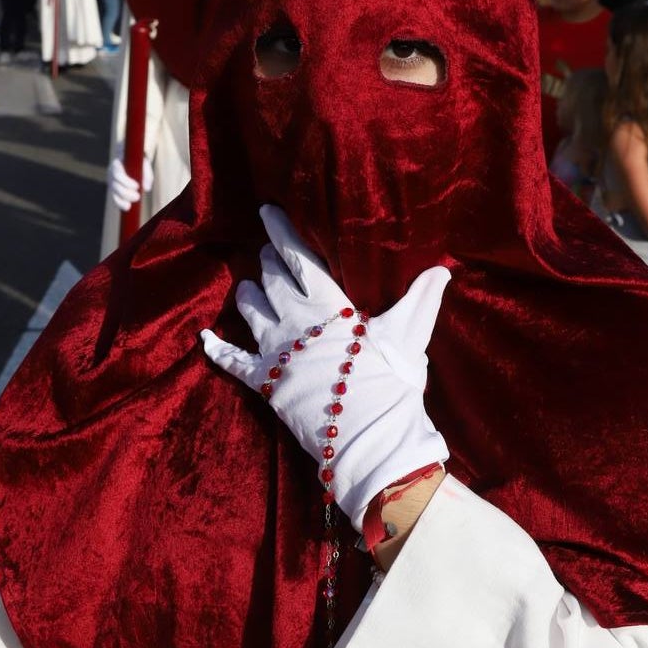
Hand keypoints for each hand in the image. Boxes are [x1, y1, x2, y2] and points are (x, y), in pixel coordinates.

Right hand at [109, 155, 153, 211]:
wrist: (131, 160)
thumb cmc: (138, 161)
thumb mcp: (144, 163)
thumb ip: (147, 174)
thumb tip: (146, 188)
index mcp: (117, 164)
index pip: (118, 173)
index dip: (126, 182)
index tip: (137, 186)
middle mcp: (111, 173)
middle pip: (116, 185)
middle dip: (126, 193)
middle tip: (138, 197)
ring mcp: (112, 182)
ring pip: (114, 193)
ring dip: (123, 200)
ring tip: (132, 204)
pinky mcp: (114, 190)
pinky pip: (115, 198)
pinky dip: (120, 204)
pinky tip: (127, 207)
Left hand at [201, 206, 449, 530]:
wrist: (370, 436)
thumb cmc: (391, 383)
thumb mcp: (410, 335)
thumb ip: (421, 299)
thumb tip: (443, 270)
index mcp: (327, 303)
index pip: (296, 255)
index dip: (279, 230)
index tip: (265, 210)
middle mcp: (294, 319)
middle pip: (269, 278)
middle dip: (267, 262)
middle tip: (267, 255)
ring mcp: (275, 350)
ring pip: (249, 309)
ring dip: (247, 295)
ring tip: (249, 289)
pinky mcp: (263, 381)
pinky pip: (230, 361)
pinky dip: (216, 348)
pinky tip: (205, 338)